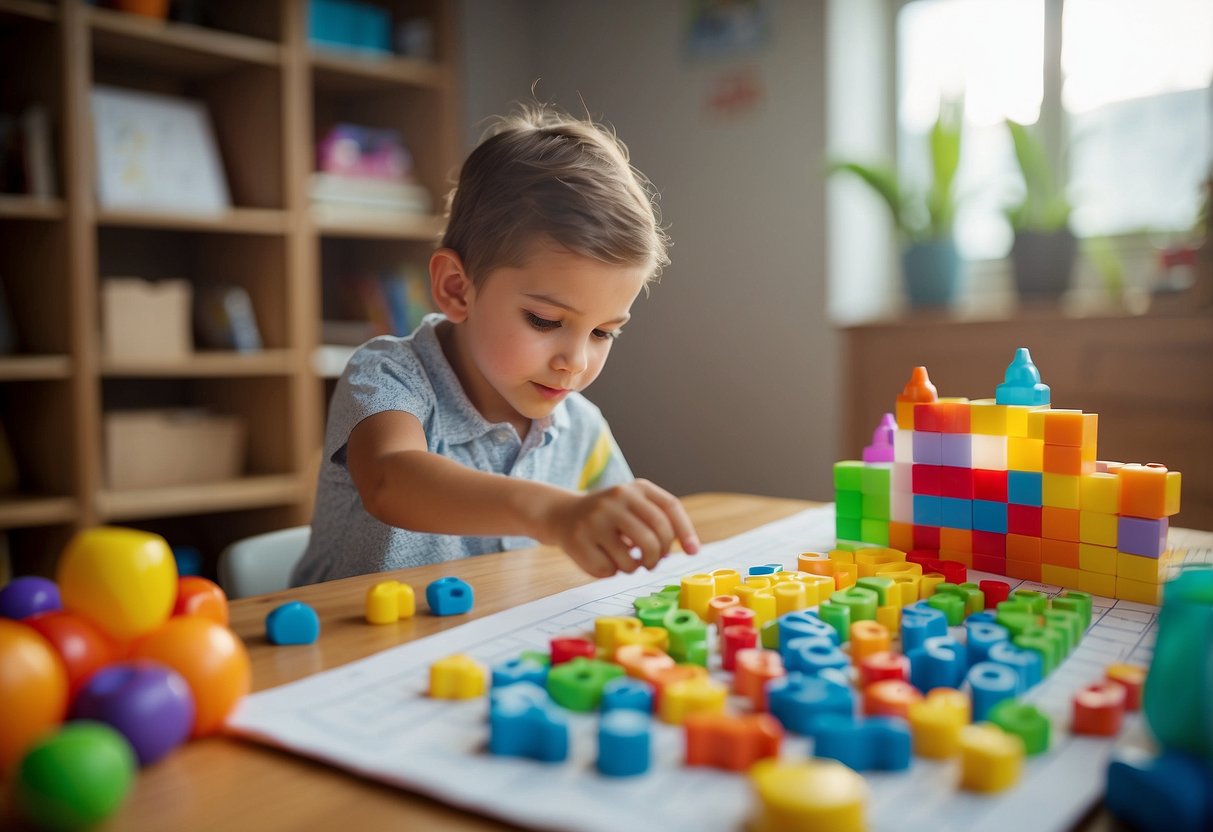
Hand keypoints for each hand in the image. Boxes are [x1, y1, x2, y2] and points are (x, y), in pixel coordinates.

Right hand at [541, 480, 699, 577]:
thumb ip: (660, 519)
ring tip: (628, 561)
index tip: (694, 552)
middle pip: (655, 537)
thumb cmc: (610, 516)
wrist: (562, 513)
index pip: (670, 508)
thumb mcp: (634, 505)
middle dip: (658, 557)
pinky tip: (604, 559)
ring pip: (632, 559)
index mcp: (636, 488)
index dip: (685, 532)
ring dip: (635, 567)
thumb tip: (691, 547)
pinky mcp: (579, 539)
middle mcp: (616, 498)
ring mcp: (596, 518)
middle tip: (652, 562)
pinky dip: (612, 572)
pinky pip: (609, 570)